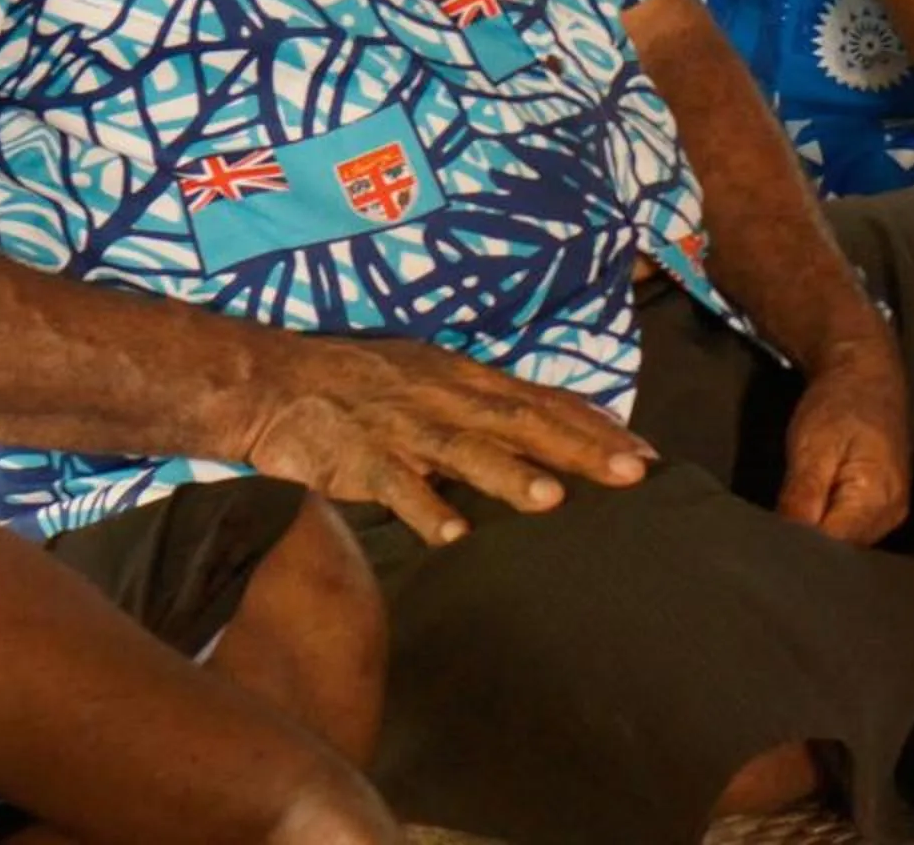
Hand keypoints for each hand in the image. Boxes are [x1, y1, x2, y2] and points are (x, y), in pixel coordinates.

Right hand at [241, 336, 656, 544]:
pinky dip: (422, 509)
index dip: (596, 426)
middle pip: (522, 422)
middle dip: (580, 448)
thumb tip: (538, 431)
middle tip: (632, 473)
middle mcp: (443, 397)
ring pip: (464, 451)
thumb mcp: (428, 377)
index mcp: (463, 378)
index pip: (544, 401)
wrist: (269, 380)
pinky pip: (393, 487)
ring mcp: (400, 427)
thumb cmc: (356, 382)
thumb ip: (479, 406)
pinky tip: (452, 535)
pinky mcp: (356, 457)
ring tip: (553, 500)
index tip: (645, 453)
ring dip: (509, 476)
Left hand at [777, 340, 912, 544]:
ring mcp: (892, 513)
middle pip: (843, 553)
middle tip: (769, 541)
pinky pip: (853, 534)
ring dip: (817, 542)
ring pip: (847, 547)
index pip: (833, 548)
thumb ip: (800, 500)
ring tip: (786, 530)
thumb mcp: (810, 448)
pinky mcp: (884, 509)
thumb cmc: (838, 404)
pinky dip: (829, 532)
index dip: (797, 553)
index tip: (766, 548)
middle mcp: (892, 513)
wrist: (866, 375)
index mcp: (876, 497)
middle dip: (807, 551)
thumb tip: (784, 544)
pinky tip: (807, 523)